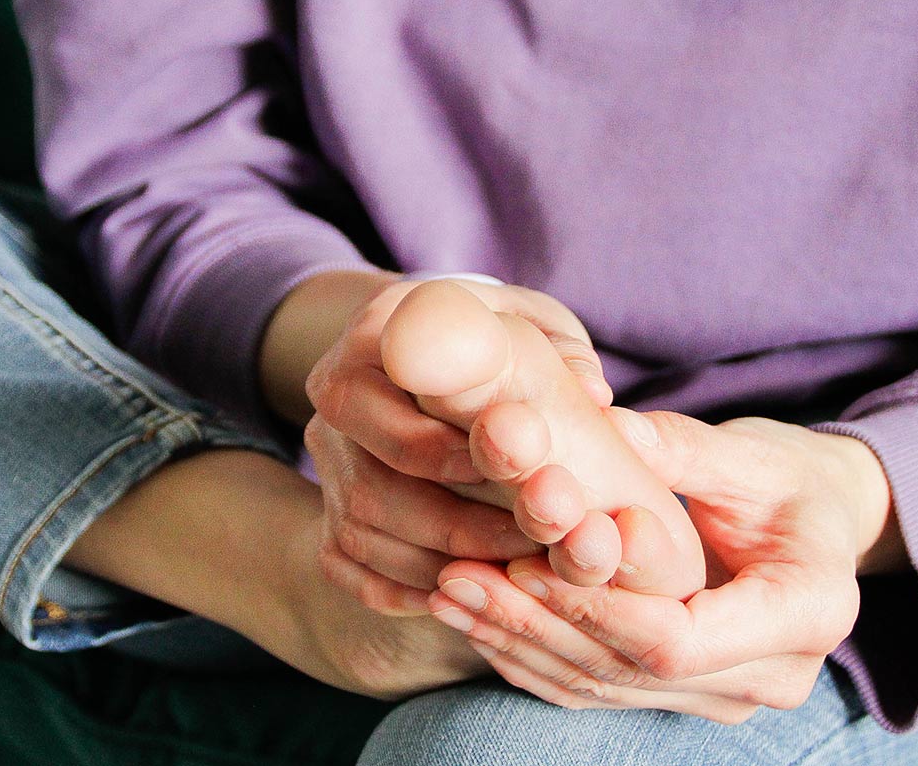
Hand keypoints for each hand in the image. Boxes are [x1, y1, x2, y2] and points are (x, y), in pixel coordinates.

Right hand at [303, 276, 613, 614]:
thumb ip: (562, 352)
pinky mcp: (325, 516)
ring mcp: (325, 463)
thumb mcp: (536, 328)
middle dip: (455, 524)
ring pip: (362, 535)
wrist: (442, 370)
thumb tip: (592, 393)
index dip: (452, 453)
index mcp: (376, 335)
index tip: (517, 472)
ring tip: (513, 570)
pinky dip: (408, 589)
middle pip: (371, 485)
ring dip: (441, 564)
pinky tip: (467, 587)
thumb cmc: (500, 347)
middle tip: (527, 538)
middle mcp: (335, 397)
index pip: (393, 408)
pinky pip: (351, 570)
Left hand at [426, 412, 904, 722]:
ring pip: (605, 687)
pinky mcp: (684, 699)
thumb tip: (608, 426)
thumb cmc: (788, 478)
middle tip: (454, 575)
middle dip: (534, 624)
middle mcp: (774, 674)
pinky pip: (597, 691)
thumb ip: (680, 448)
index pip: (677, 638)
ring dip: (518, 643)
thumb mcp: (747, 452)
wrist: (819, 528)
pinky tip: (472, 618)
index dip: (589, 607)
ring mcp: (727, 696)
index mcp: (807, 611)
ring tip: (446, 590)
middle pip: (631, 669)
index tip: (518, 560)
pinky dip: (531, 656)